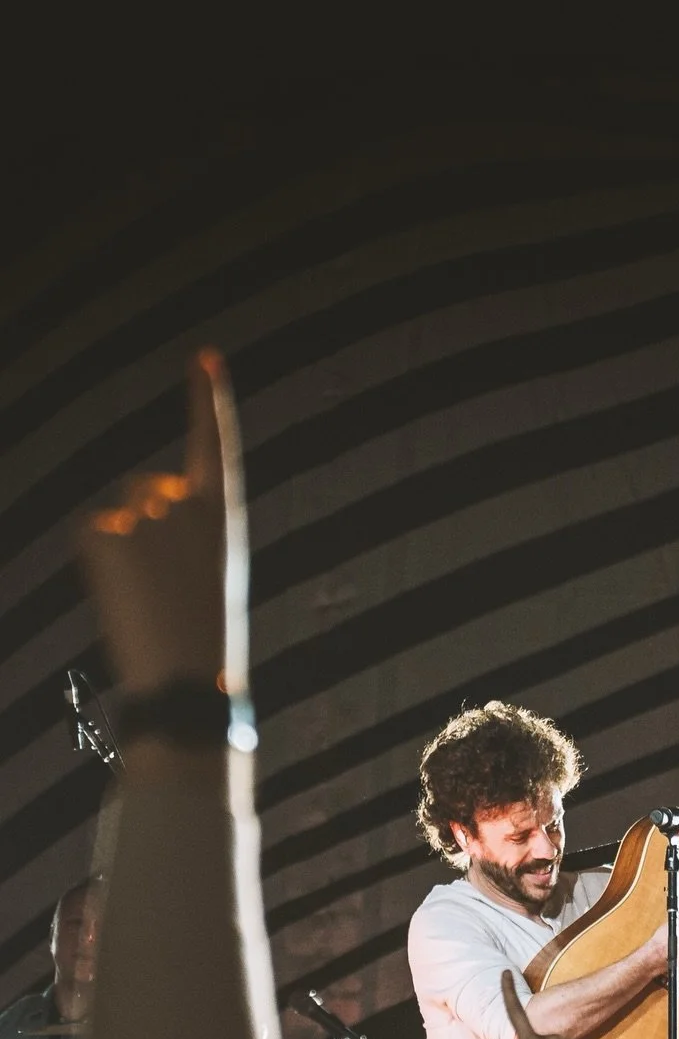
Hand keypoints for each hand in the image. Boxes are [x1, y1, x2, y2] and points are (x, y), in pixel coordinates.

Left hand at [78, 350, 248, 699]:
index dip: (208, 400)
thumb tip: (137, 516)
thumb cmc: (203, 640)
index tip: (205, 359)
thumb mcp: (208, 576)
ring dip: (126, 547)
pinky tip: (121, 594)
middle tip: (164, 585)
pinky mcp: (100, 531)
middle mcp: (185, 501)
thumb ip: (183, 534)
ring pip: (123, 513)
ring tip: (146, 597)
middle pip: (150, 489)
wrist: (178, 679)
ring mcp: (141, 513)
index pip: (215, 443)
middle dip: (149, 524)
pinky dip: (101, 562)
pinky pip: (96, 533)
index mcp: (223, 516)